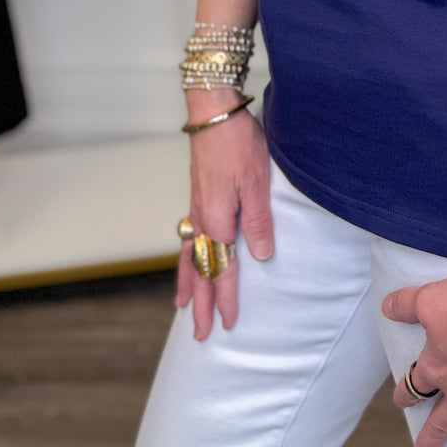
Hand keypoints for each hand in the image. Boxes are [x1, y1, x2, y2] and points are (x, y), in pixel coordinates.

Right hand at [176, 92, 272, 339]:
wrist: (213, 112)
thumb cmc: (238, 143)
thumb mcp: (257, 183)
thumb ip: (259, 222)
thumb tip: (261, 258)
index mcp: (218, 221)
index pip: (223, 269)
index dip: (226, 298)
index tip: (228, 324)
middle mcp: (202, 219)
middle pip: (201, 270)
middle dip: (202, 303)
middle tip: (200, 334)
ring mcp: (197, 208)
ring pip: (190, 256)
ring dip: (190, 283)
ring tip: (184, 306)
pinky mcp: (198, 196)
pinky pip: (188, 237)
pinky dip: (186, 258)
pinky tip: (188, 259)